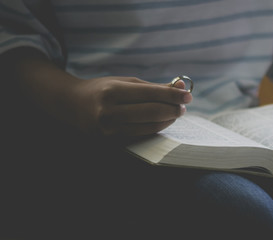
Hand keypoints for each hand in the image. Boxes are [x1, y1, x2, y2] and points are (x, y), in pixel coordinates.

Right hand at [68, 76, 191, 135]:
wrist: (72, 105)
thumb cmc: (104, 90)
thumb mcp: (125, 82)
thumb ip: (153, 86)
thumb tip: (181, 87)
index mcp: (112, 91)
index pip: (150, 94)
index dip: (172, 95)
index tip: (188, 96)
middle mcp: (108, 111)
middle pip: (152, 112)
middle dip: (172, 109)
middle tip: (183, 106)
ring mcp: (108, 129)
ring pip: (149, 127)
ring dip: (167, 120)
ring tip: (175, 113)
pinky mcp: (110, 141)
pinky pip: (141, 136)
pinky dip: (155, 129)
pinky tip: (162, 122)